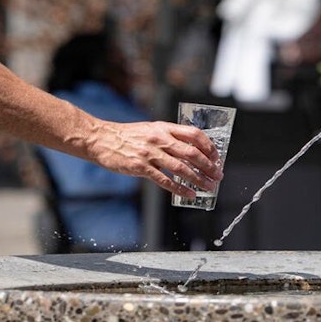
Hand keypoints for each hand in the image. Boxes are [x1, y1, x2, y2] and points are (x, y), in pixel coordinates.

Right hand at [87, 120, 223, 197]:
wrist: (101, 139)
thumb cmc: (128, 135)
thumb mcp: (152, 129)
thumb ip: (170, 136)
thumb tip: (191, 148)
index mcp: (164, 128)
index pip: (194, 135)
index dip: (209, 146)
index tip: (216, 157)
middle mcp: (160, 139)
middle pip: (191, 153)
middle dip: (208, 166)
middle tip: (218, 175)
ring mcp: (150, 153)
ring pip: (181, 168)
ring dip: (198, 179)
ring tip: (208, 187)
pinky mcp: (141, 167)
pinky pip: (165, 180)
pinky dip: (180, 188)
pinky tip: (190, 193)